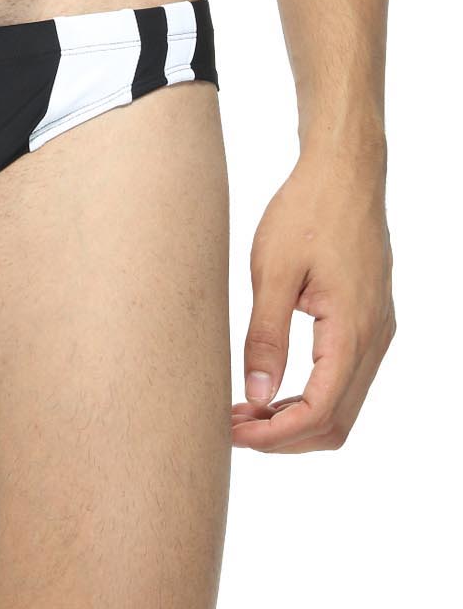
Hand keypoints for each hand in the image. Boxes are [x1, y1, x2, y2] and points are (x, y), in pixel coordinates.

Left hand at [232, 144, 394, 451]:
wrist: (345, 173)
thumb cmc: (307, 211)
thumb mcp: (274, 270)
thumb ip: (266, 336)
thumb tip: (256, 397)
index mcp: (352, 330)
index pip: (319, 412)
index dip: (275, 434)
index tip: (232, 433)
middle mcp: (374, 339)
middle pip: (335, 422)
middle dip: (283, 436)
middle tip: (232, 426)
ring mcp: (376, 332)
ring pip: (342, 405)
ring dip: (295, 418)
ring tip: (244, 410)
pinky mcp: (369, 321)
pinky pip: (345, 379)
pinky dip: (310, 395)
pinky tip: (271, 386)